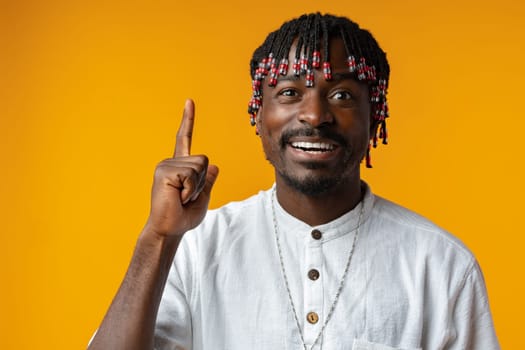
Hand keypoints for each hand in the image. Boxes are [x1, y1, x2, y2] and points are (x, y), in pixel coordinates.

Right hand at [144, 99, 218, 237]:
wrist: (169, 230)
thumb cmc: (183, 217)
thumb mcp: (202, 197)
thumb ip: (208, 181)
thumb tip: (214, 166)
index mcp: (179, 166)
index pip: (184, 138)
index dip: (188, 120)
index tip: (189, 101)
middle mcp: (170, 162)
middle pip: (204, 160)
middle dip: (202, 182)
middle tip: (186, 197)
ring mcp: (166, 165)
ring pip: (199, 166)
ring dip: (196, 187)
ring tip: (181, 198)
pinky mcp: (164, 171)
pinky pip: (191, 174)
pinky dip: (190, 189)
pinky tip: (178, 197)